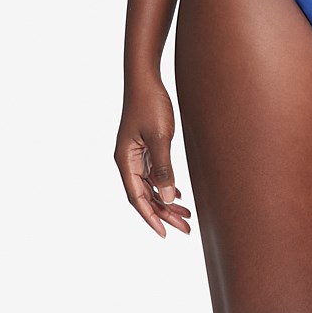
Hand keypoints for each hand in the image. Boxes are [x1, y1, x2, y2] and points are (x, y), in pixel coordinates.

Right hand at [114, 75, 192, 237]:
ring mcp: (135, 154)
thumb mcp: (160, 137)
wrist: (145, 78)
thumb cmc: (151, 104)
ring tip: (186, 215)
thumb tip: (166, 198)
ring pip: (150, 186)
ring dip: (166, 201)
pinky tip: (177, 195)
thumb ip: (163, 168)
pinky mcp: (143, 147)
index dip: (151, 217)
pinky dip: (165, 186)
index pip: (137, 198)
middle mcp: (127, 160)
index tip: (165, 234)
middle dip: (164, 213)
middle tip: (186, 228)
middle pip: (144, 196)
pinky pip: (153, 174)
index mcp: (125, 160)